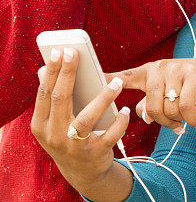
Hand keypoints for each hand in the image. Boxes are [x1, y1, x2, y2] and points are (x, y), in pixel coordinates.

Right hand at [30, 48, 130, 190]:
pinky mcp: (94, 153)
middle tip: (76, 53)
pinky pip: (109, 135)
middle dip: (68, 74)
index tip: (61, 51)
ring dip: (103, 98)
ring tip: (116, 83)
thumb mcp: (55, 122)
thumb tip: (45, 69)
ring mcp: (73, 146)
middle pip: (60, 100)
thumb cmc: (69, 136)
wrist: (82, 172)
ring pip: (86, 118)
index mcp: (41, 125)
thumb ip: (52, 99)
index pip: (45, 94)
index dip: (53, 72)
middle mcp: (54, 135)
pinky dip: (119, 122)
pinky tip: (126, 111)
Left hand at [109, 58, 195, 132]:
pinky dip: (191, 119)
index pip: (125, 76)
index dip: (108, 81)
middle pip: (151, 105)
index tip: (91, 82)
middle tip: (177, 127)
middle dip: (164, 122)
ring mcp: (178, 69)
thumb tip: (141, 116)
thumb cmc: (195, 87)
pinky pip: (185, 106)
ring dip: (179, 120)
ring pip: (168, 107)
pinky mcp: (195, 75)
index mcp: (152, 71)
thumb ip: (153, 103)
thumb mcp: (172, 95)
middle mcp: (162, 67)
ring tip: (189, 121)